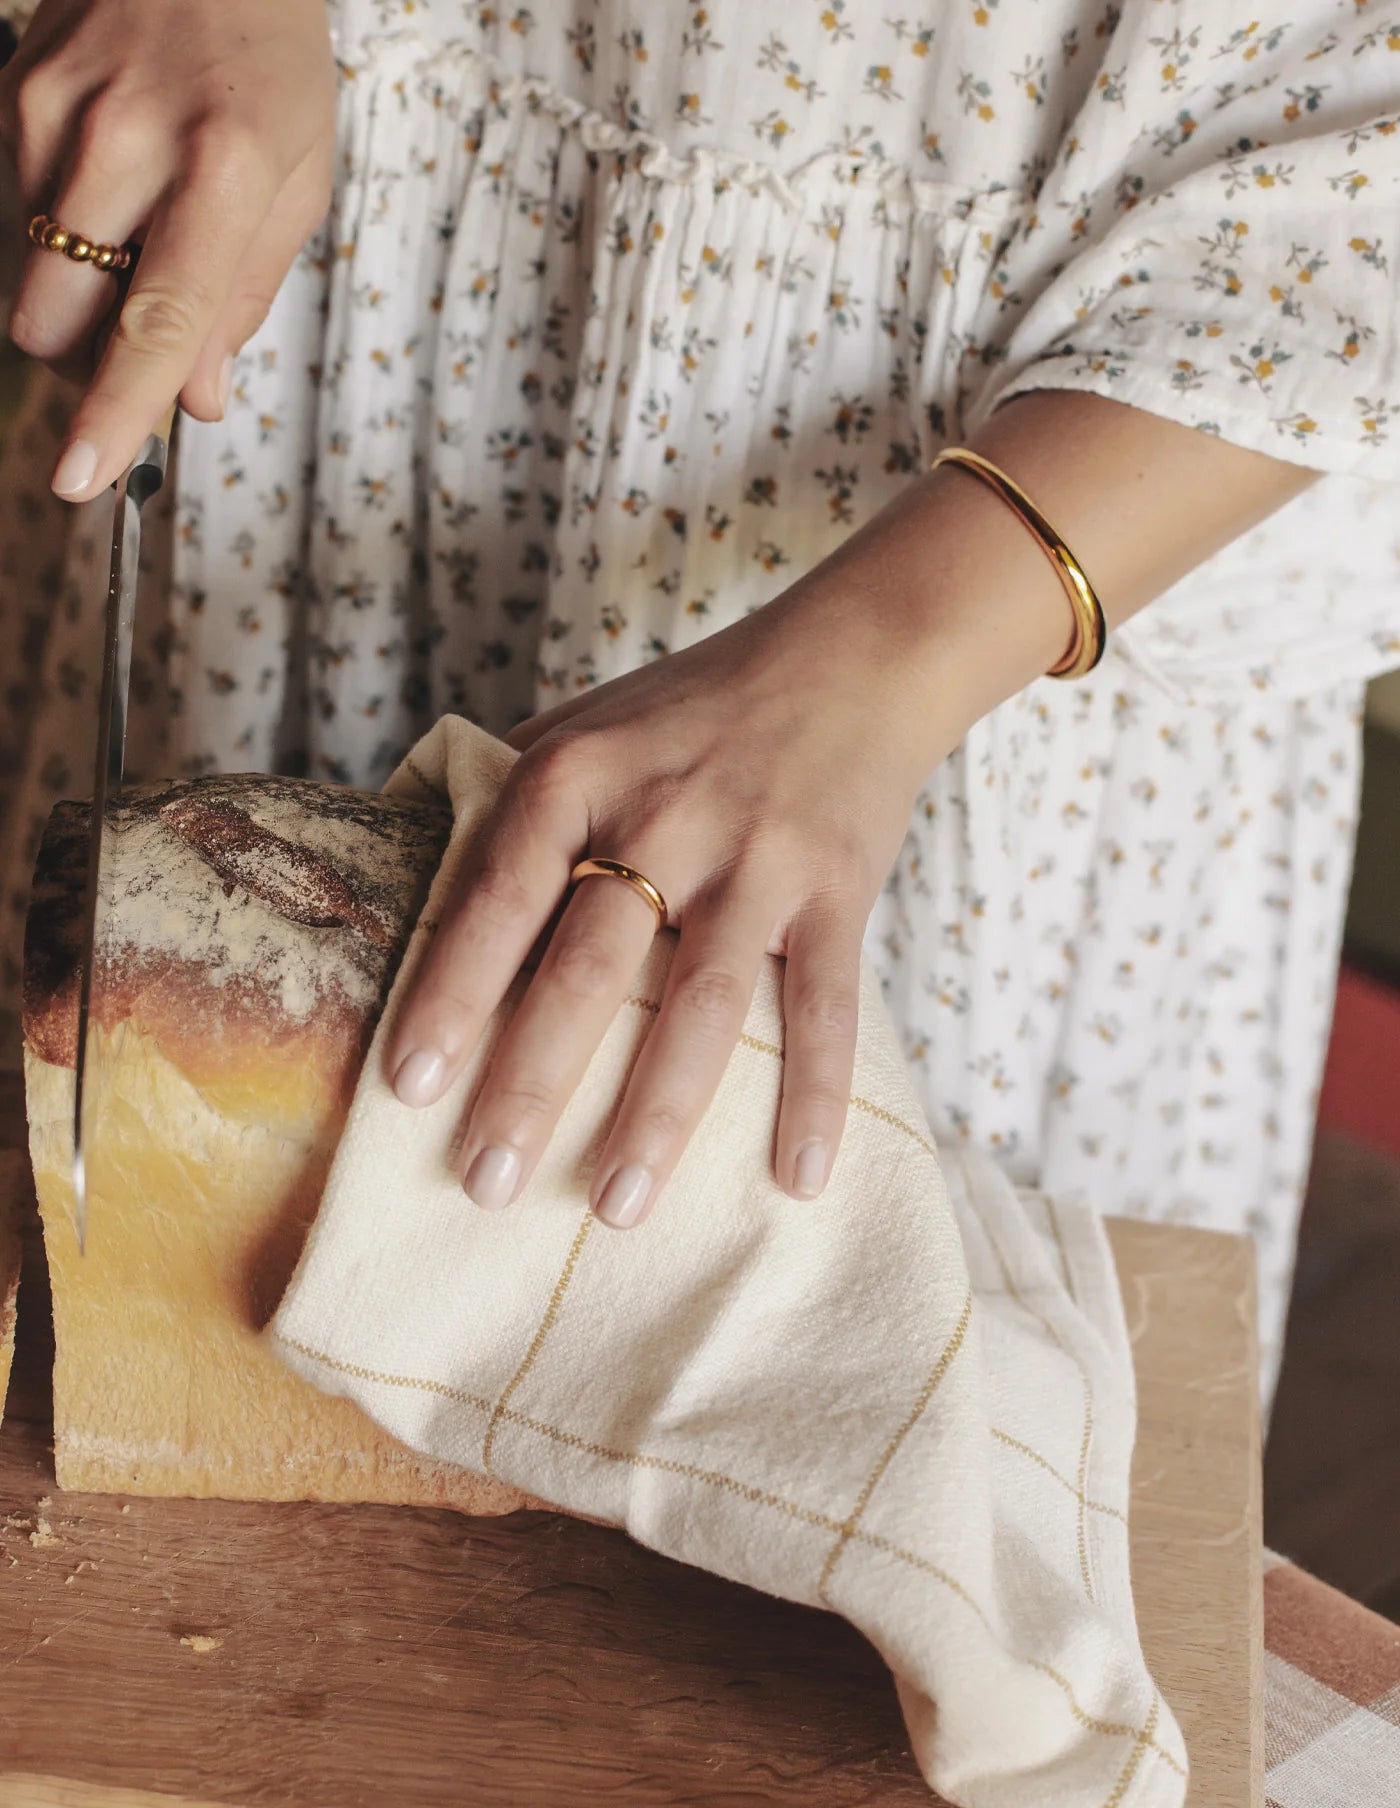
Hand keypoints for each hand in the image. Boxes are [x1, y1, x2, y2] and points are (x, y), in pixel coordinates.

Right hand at [0, 0, 334, 497]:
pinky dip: (62, 231)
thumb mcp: (299, 182)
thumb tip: (198, 401)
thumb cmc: (269, 65)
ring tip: (136, 247)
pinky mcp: (14, 88)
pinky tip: (112, 183)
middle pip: (55, 318)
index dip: (115, 411)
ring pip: (26, 275)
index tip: (83, 478)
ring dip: (74, 300)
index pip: (157, 321)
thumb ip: (245, 298)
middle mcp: (128, 137)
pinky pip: (17, 211)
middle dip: (86, 364)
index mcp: (224, 168)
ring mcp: (56, 107)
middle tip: (139, 349)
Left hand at [384, 478, 1029, 1230]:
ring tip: (617, 1207)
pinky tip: (797, 1181)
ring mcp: (758, 858)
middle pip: (589, 969)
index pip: (498, 895)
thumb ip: (501, 796)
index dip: (449, 993)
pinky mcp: (838, 891)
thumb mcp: (581, 723)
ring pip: (703, 1006)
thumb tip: (392, 863)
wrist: (850, 657)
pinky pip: (829, 1009)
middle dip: (533, 1084)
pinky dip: (818, 1097)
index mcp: (580, 774)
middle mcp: (665, 816)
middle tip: (487, 1182)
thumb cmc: (690, 708)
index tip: (407, 1088)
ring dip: (659, 1115)